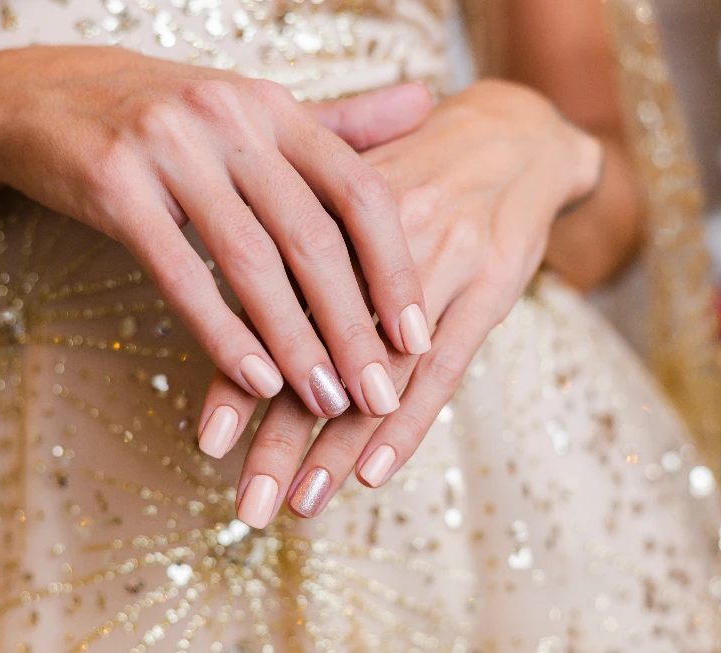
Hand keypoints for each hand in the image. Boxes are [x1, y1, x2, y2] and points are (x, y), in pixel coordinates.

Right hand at [0, 46, 431, 418]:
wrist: (39, 96)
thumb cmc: (167, 115)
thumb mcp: (256, 109)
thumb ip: (343, 120)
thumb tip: (427, 101)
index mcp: (276, 108)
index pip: (359, 191)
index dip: (395, 269)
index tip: (419, 337)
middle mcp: (232, 121)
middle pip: (313, 238)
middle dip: (353, 326)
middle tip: (380, 393)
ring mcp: (171, 149)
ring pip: (251, 263)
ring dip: (296, 344)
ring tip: (327, 402)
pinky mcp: (115, 185)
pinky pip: (182, 274)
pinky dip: (223, 333)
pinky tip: (255, 383)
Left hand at [198, 80, 601, 527]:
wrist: (512, 133)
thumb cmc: (409, 171)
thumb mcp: (343, 191)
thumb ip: (290, 248)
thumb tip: (225, 315)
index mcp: (326, 214)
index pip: (271, 313)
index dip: (240, 379)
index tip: (208, 444)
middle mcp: (372, 241)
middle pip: (318, 353)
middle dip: (280, 437)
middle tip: (248, 506)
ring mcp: (439, 261)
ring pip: (379, 371)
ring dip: (337, 445)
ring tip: (300, 504)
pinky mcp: (491, 284)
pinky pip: (446, 367)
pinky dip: (408, 421)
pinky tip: (373, 470)